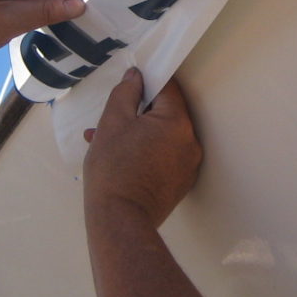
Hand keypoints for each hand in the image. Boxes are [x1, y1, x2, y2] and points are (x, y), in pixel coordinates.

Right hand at [84, 70, 201, 228]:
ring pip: (163, 136)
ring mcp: (189, 165)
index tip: (131, 86)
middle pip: (166, 113)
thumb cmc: (113, 170)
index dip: (148, 82)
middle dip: (139, 113)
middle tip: (112, 120)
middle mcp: (190, 142)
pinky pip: (165, 156)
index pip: (168, 88)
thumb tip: (136, 76)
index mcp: (177, 122)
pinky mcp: (181, 182)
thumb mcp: (112, 123)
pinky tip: (120, 158)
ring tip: (106, 142)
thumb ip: (125, 93)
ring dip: (138, 134)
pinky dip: (147, 152)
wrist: (120, 220)